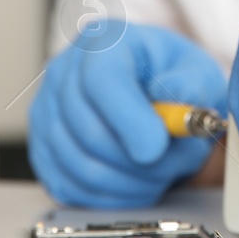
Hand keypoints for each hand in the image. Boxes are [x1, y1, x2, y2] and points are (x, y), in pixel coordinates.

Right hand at [29, 22, 225, 207]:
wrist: (152, 92)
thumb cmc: (171, 78)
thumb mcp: (196, 71)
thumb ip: (192, 85)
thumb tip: (178, 103)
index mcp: (103, 41)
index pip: (101, 80)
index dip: (128, 120)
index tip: (157, 148)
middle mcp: (64, 71)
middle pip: (87, 129)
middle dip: (138, 160)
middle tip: (176, 163)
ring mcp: (46, 111)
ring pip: (79, 165)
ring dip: (129, 181)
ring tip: (162, 171)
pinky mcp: (42, 149)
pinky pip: (70, 187)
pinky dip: (109, 196)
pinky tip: (136, 182)